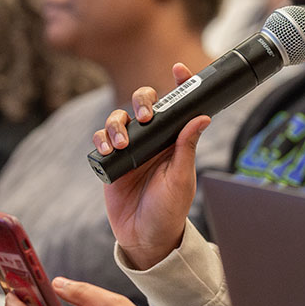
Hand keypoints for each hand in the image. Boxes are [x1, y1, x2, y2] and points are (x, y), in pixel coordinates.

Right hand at [94, 63, 209, 269]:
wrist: (146, 237)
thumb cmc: (169, 209)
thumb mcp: (182, 178)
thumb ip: (187, 147)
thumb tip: (202, 117)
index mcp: (174, 140)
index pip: (177, 106)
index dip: (178, 84)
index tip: (178, 68)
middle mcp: (152, 139)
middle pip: (143, 103)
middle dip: (142, 101)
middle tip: (145, 118)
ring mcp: (130, 148)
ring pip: (118, 118)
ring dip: (117, 124)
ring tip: (122, 144)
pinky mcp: (111, 161)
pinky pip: (102, 140)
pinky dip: (102, 139)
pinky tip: (108, 148)